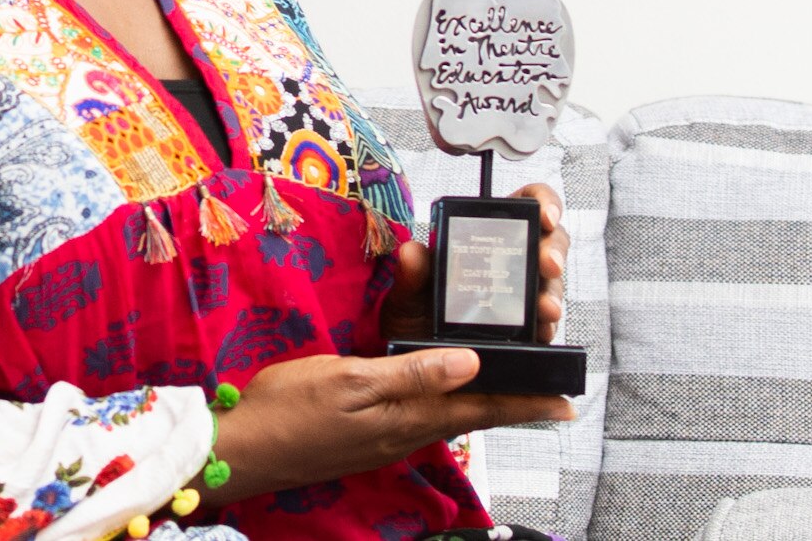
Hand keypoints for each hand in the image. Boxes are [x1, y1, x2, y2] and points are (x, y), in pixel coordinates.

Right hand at [200, 347, 574, 505]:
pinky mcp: (367, 434)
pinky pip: (422, 417)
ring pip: (449, 416)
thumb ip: (411, 372)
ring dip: (483, 403)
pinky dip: (447, 402)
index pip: (480, 409)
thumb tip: (471, 363)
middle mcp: (406, 432)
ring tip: (511, 392)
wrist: (244, 447)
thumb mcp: (350, 380)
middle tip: (551, 397)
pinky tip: (446, 395)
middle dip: (513, 403)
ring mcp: (386, 436)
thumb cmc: (290, 409)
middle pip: (472, 415)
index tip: (567, 403)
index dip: (524, 404)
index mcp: (408, 417)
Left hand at [379, 183, 570, 346]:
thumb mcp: (408, 293)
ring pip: (551, 283)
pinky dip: (547, 325)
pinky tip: (541, 330)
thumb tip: (412, 253)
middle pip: (549, 241)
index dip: (542, 202)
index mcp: (484, 234)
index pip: (523, 204)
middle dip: (553, 250)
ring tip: (545, 308)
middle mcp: (509, 260)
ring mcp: (521, 293)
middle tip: (547, 264)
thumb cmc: (415, 315)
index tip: (544, 215)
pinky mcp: (528, 326)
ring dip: (552, 293)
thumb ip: (412, 272)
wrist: (418, 364)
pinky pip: (547, 321)